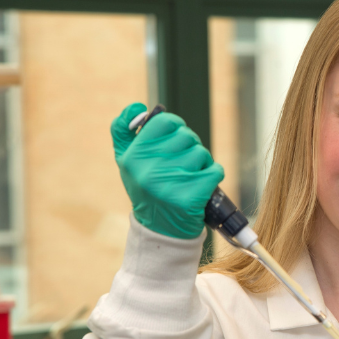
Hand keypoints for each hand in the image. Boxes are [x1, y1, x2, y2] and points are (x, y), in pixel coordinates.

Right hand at [111, 103, 224, 238]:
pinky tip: (202, 186)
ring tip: (190, 177)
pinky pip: (215, 170)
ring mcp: (170, 183)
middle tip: (182, 165)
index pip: (164, 121)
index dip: (175, 127)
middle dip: (189, 147)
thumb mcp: (127, 162)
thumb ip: (124, 131)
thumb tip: (137, 106)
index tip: (175, 139)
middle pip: (186, 136)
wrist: (161, 231)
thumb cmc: (147, 190)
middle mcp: (148, 169)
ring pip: (202, 153)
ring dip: (202, 163)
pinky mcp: (191, 197)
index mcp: (132, 156)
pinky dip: (213, 175)